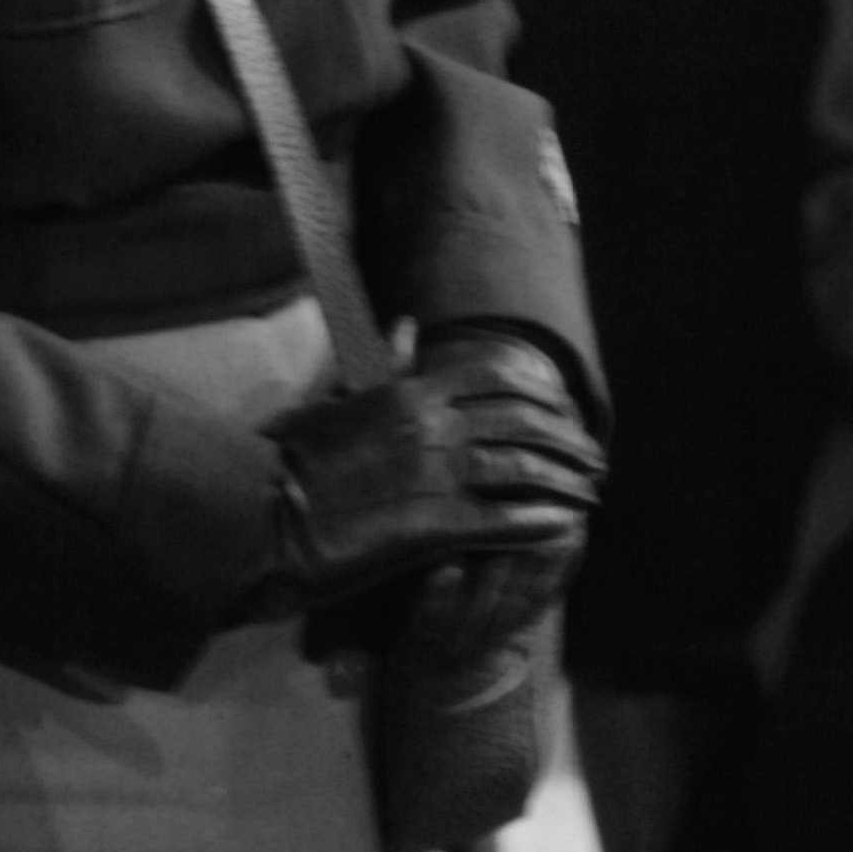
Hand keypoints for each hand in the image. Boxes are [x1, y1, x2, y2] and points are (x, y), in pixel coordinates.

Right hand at [267, 330, 602, 610]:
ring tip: (590, 495)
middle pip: (525, 423)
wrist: (260, 512)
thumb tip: (409, 325)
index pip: (500, 378)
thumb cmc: (293, 459)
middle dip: (567, 441)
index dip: (542, 395)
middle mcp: (434, 425)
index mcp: (413, 392)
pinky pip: (505, 520)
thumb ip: (386, 367)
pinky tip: (564, 527)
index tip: (563, 412)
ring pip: (525, 470)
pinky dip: (541, 521)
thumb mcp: (342, 399)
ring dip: (566, 482)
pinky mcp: (434, 527)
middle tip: (592, 459)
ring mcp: (437, 475)